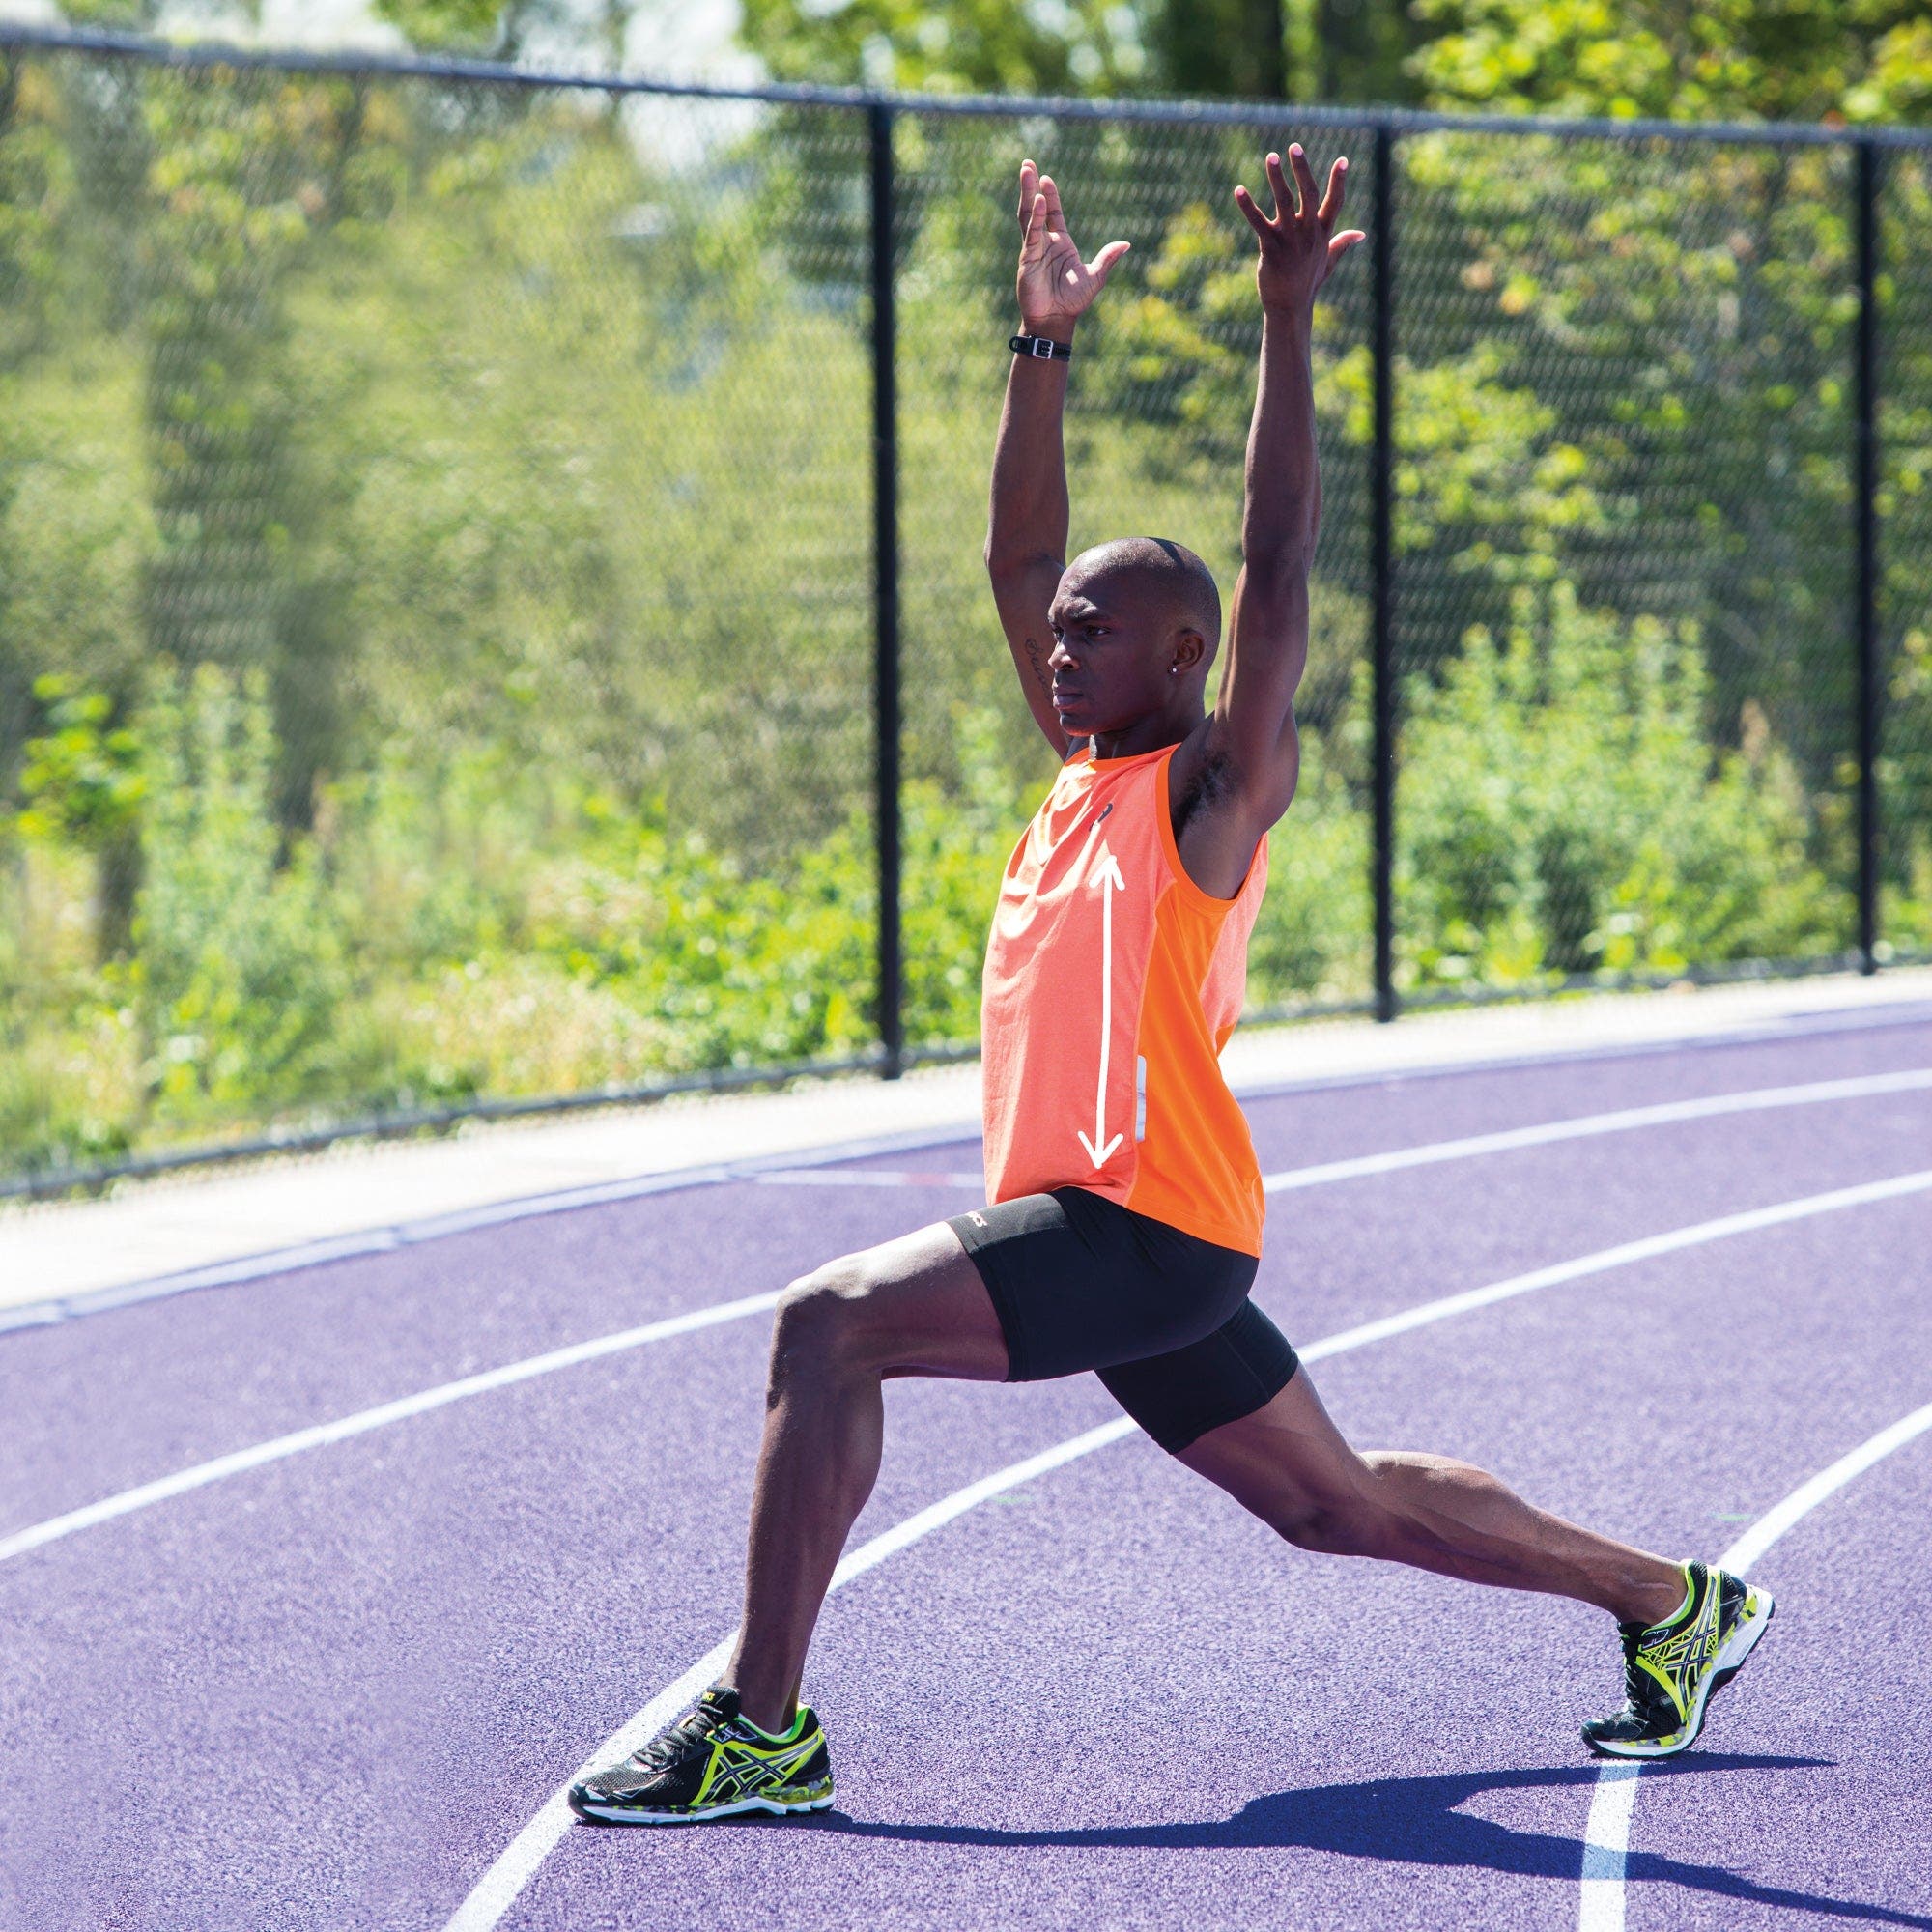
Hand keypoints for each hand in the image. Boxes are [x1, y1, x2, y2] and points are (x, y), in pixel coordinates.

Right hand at [1014, 159, 1130, 337]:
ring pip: (1028, 215)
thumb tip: (1126, 244)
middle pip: (1036, 208)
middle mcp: (1045, 242)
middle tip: (1027, 164)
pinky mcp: (1028, 259)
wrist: (1056, 320)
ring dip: (1027, 193)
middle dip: (1031, 185)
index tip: (1046, 178)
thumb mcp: (1095, 277)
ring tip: (1026, 170)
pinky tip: (1037, 201)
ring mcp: (1034, 249)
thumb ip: (1107, 259)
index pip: (1053, 213)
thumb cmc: (1073, 301)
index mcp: (1061, 243)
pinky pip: (1031, 234)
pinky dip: (1035, 217)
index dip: (1050, 195)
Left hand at [1233, 146, 1364, 315]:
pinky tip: (1238, 190)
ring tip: (1271, 157)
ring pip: (1285, 202)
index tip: (1342, 161)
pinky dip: (1248, 206)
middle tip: (1294, 147)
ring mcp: (1290, 240)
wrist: (1290, 308)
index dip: (1338, 182)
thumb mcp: (1328, 262)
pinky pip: (1258, 223)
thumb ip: (1341, 243)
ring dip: (1277, 178)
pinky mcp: (1271, 249)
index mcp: (1322, 233)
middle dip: (1302, 169)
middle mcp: (1308, 233)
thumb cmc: (1307, 284)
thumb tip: (1360, 234)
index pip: (1334, 202)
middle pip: (1309, 194)